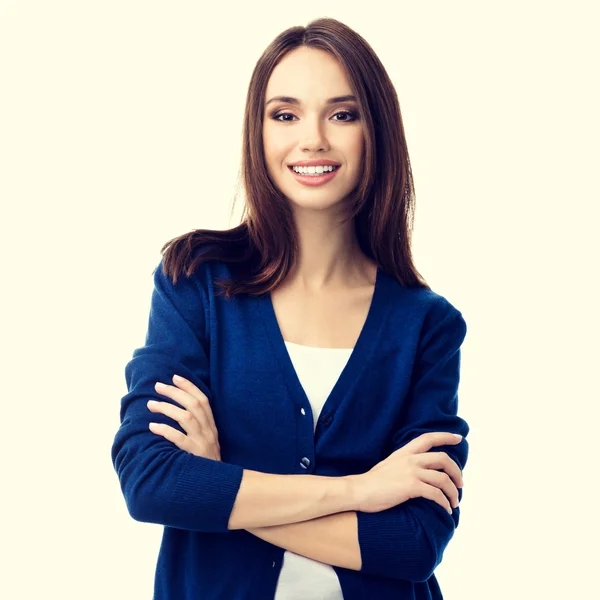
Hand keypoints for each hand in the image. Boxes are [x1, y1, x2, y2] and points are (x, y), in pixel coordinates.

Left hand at [147, 375, 221, 460]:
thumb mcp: (207, 443)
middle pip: (194, 404)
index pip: (203, 400)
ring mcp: (202, 442)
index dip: (190, 386)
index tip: (176, 376)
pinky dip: (165, 430)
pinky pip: (178, 438)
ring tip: (150, 404)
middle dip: (175, 392)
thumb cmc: (207, 464)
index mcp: (212, 427)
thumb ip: (198, 429)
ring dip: (167, 408)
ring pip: (186, 417)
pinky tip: (152, 426)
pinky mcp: (194, 455)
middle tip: (158, 386)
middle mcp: (209, 431)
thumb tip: (179, 412)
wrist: (220, 487)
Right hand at [346, 432, 463, 514]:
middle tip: (460, 484)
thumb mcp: (389, 465)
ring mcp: (411, 472)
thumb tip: (418, 470)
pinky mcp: (411, 487)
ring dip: (453, 492)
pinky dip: (444, 503)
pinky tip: (445, 510)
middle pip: (443, 459)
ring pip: (443, 479)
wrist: (358, 490)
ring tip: (454, 503)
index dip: (445, 436)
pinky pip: (436, 494)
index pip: (428, 438)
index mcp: (404, 452)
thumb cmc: (372, 482)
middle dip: (457, 472)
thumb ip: (404, 463)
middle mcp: (410, 459)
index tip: (458, 438)